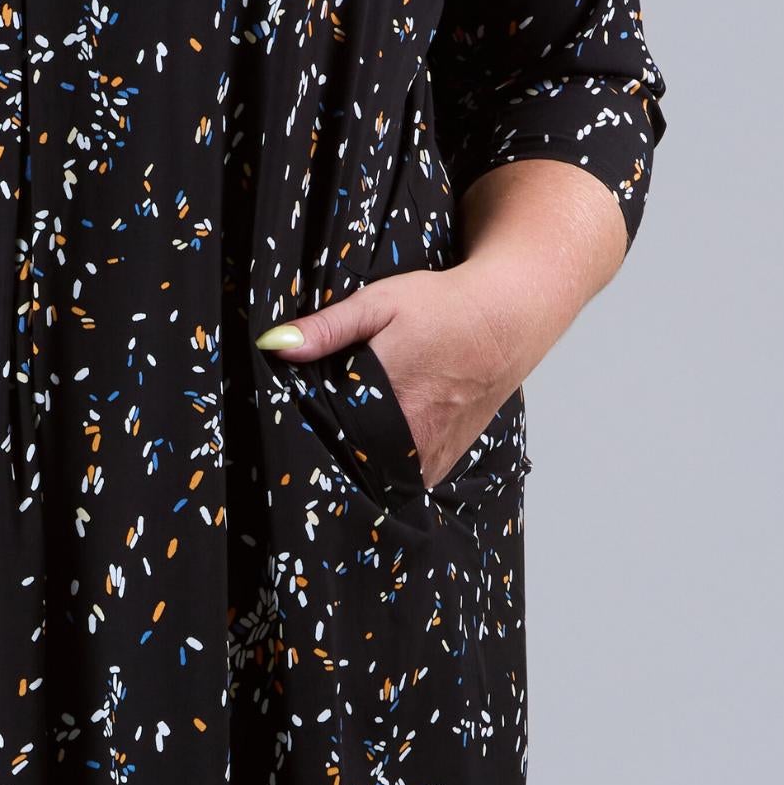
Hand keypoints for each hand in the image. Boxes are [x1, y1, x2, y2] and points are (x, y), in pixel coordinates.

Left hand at [257, 267, 534, 487]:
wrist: (507, 319)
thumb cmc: (445, 307)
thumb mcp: (379, 303)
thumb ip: (326, 328)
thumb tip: (276, 345)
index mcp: (385, 399)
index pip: (326, 435)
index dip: (305, 430)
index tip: (289, 424)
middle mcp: (411, 436)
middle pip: (349, 461)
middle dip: (329, 450)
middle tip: (315, 431)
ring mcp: (429, 455)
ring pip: (376, 476)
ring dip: (358, 463)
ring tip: (345, 439)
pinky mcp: (442, 463)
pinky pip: (402, 481)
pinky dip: (385, 469)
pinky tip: (373, 448)